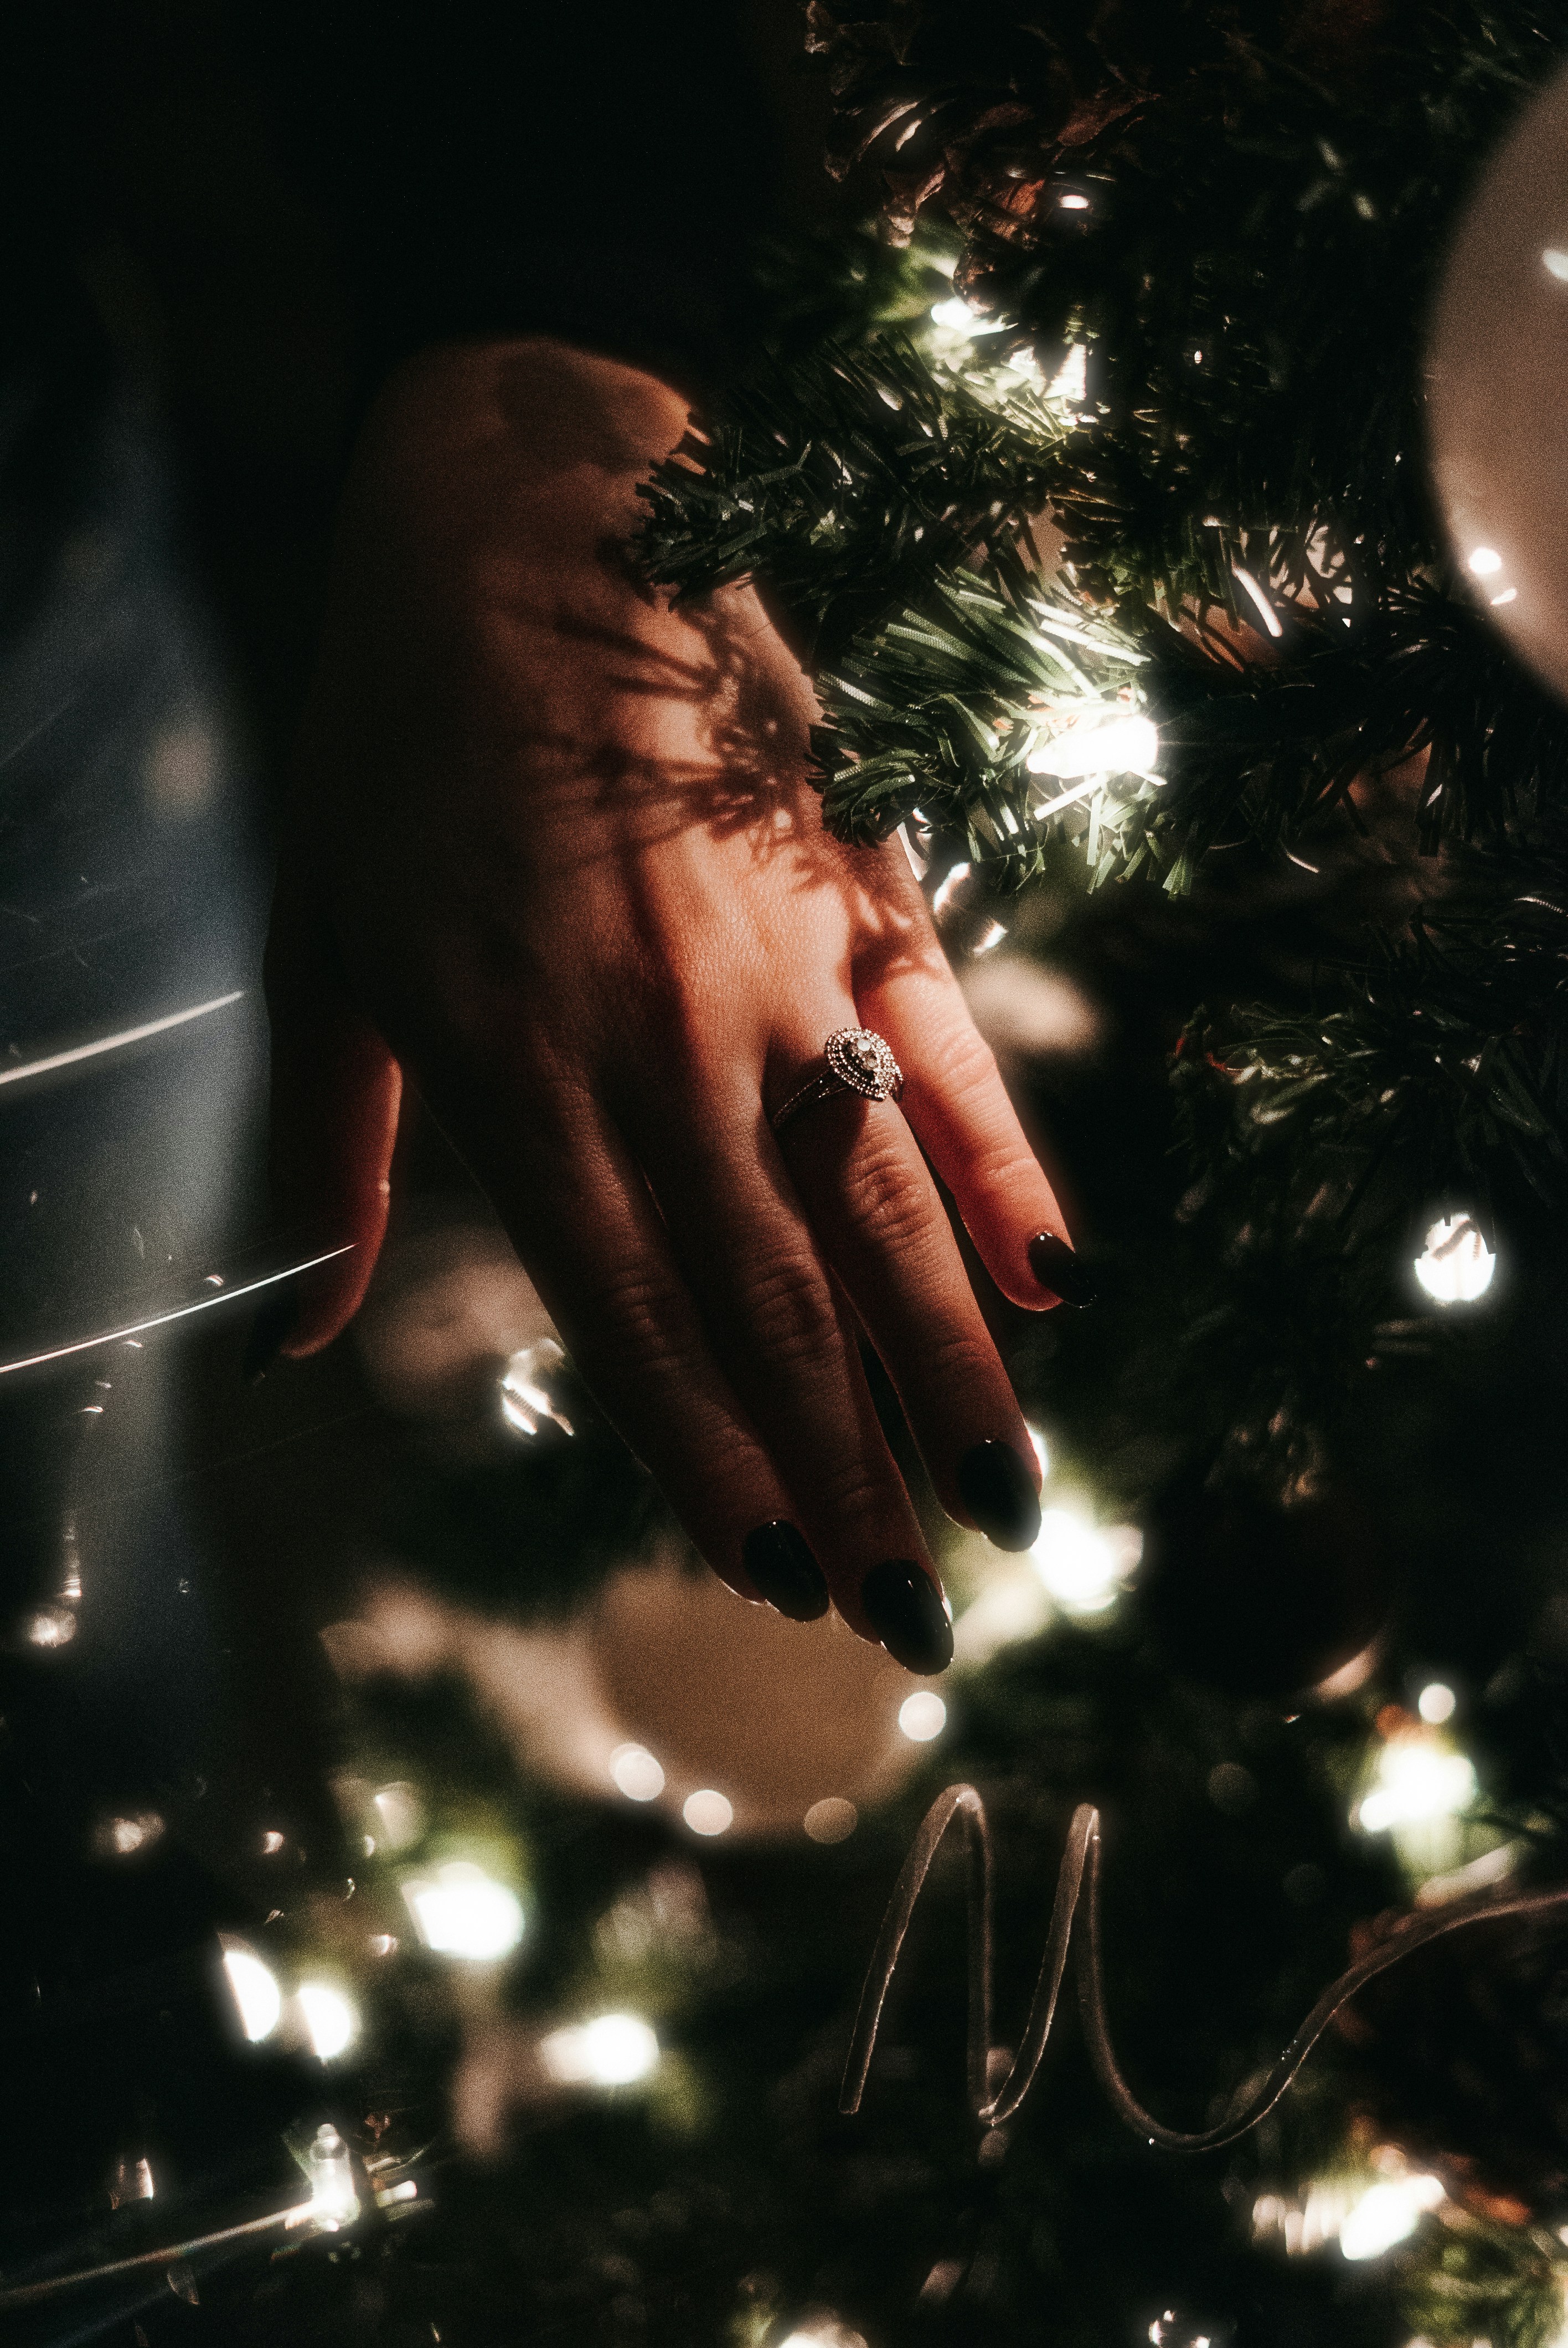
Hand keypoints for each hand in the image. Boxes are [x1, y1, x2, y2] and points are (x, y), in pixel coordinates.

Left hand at [265, 339, 1082, 1672]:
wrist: (534, 507)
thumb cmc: (399, 739)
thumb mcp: (325, 949)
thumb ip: (332, 1161)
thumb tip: (288, 1347)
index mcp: (520, 1067)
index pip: (635, 1311)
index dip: (710, 1454)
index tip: (775, 1579)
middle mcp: (664, 1039)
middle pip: (776, 1292)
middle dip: (846, 1465)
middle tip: (912, 1614)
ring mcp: (779, 964)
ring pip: (881, 1202)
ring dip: (946, 1365)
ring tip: (1008, 1501)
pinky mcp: (861, 888)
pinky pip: (948, 1049)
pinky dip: (1005, 1167)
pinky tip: (1055, 1285)